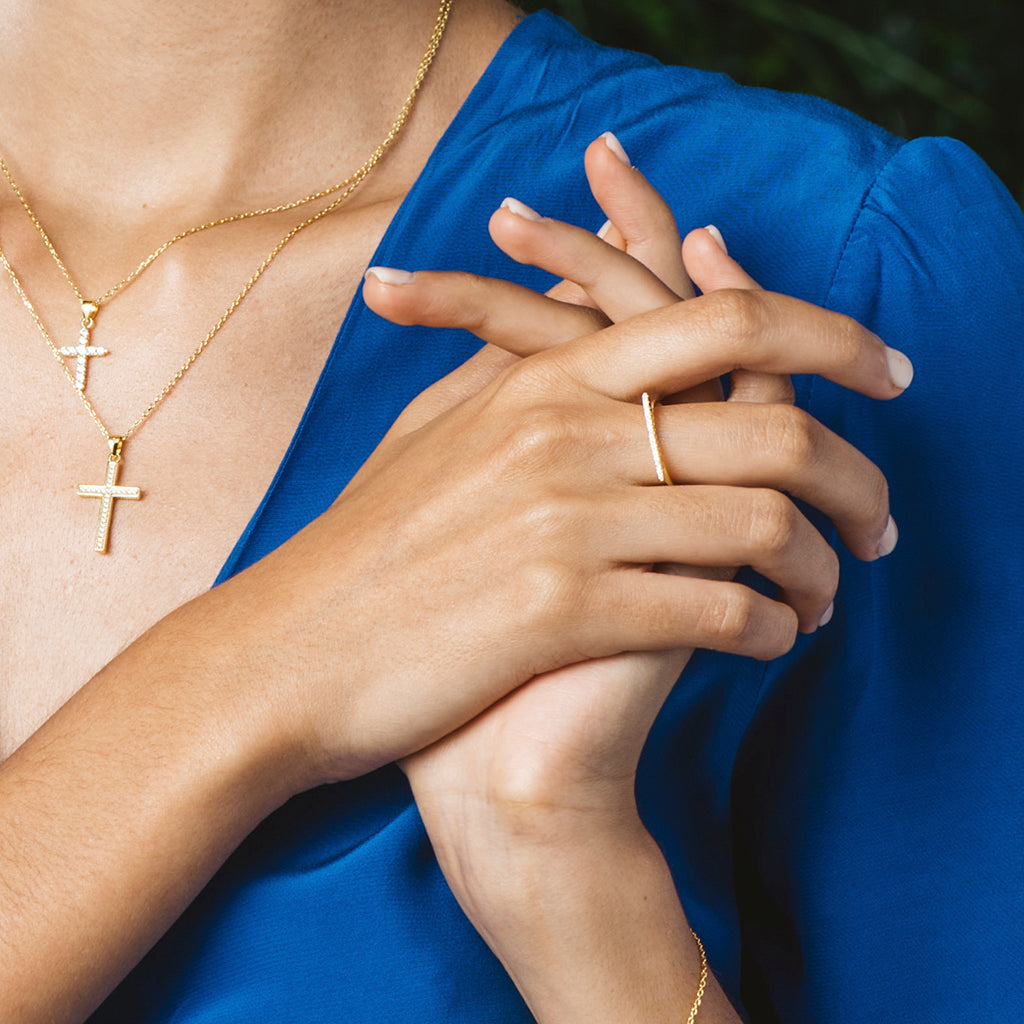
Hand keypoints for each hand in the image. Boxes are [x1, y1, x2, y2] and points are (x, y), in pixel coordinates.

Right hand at [364, 136, 903, 1021]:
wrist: (293, 652)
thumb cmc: (371, 542)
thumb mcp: (439, 424)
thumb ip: (522, 354)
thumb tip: (590, 294)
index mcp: (546, 379)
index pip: (727, 321)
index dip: (833, 337)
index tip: (888, 373)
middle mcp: (564, 434)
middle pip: (776, 429)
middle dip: (861, 480)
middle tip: (886, 524)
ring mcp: (565, 522)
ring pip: (764, 526)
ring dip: (823, 568)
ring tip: (828, 597)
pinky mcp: (560, 611)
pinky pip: (717, 612)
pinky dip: (772, 629)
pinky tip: (775, 640)